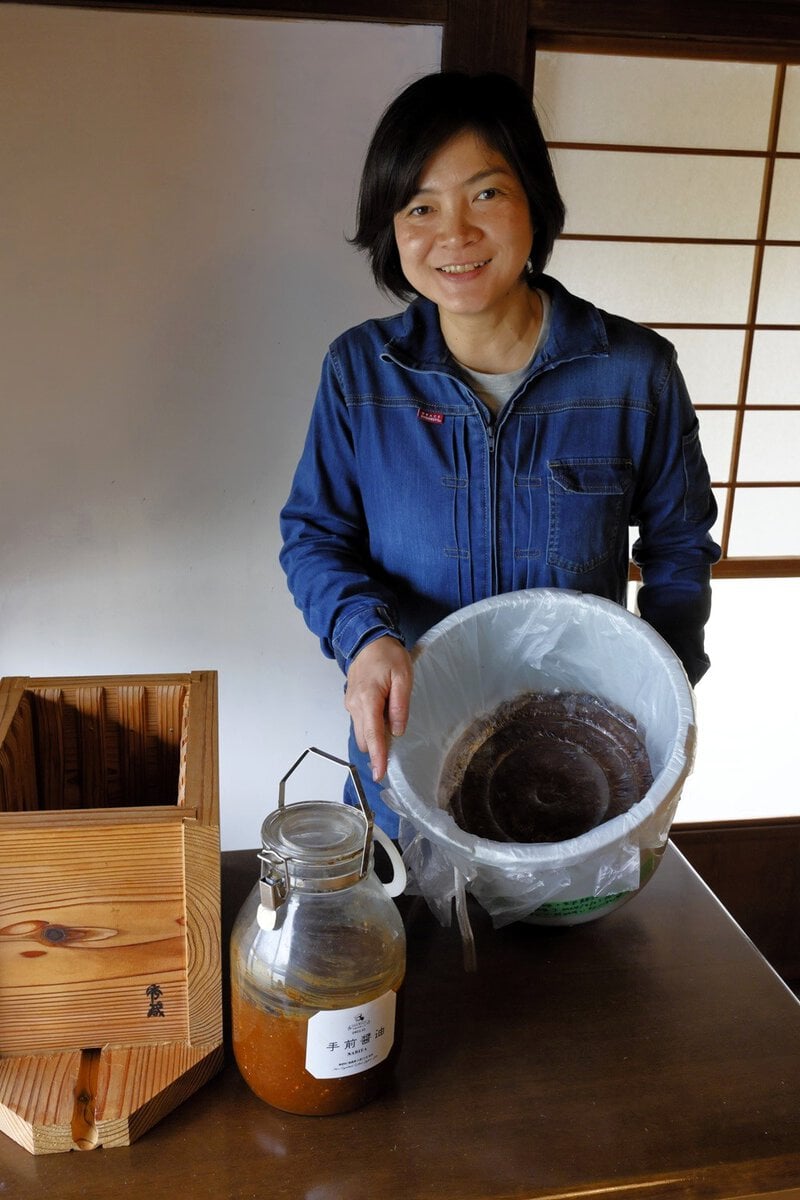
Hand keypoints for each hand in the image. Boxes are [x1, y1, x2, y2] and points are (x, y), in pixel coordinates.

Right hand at [344, 636, 412, 782]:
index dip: (377, 756)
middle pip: (364, 739)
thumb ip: (400, 705)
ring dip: (374, 736)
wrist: (367, 640)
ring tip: (391, 724)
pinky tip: (383, 715)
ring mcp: (350, 704)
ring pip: (361, 732)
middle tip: (395, 747)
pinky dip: (371, 726)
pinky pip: (360, 722)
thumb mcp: (403, 677)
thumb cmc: (388, 655)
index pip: (372, 735)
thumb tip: (397, 730)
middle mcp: (354, 705)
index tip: (379, 774)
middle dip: (377, 748)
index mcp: (368, 699)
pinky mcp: (351, 702)